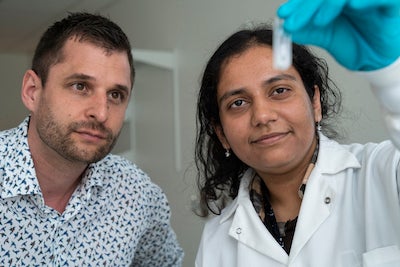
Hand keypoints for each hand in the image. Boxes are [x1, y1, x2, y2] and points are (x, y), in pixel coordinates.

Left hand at [277, 0, 399, 70]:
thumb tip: (286, 27)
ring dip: (330, 3)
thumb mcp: (325, 36)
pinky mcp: (390, 4)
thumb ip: (307, 30)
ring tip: (319, 21)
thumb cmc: (353, 44)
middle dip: (307, 6)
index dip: (298, 4)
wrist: (374, 60)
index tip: (283, 15)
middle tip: (293, 22)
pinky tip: (353, 6)